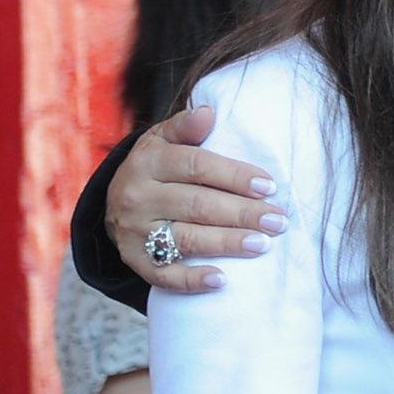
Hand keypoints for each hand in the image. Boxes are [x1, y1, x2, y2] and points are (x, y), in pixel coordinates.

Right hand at [107, 107, 284, 292]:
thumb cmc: (158, 167)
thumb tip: (207, 113)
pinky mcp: (135, 259)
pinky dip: (192, 280)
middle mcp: (137, 196)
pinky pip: (164, 274)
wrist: (115, 201)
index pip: (196, 166)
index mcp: (148, 162)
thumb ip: (186, 127)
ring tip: (262, 245)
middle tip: (278, 221)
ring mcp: (134, 231)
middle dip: (242, 213)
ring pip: (186, 238)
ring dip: (227, 243)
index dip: (235, 176)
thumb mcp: (165, 140)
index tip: (270, 187)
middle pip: (197, 204)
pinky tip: (222, 280)